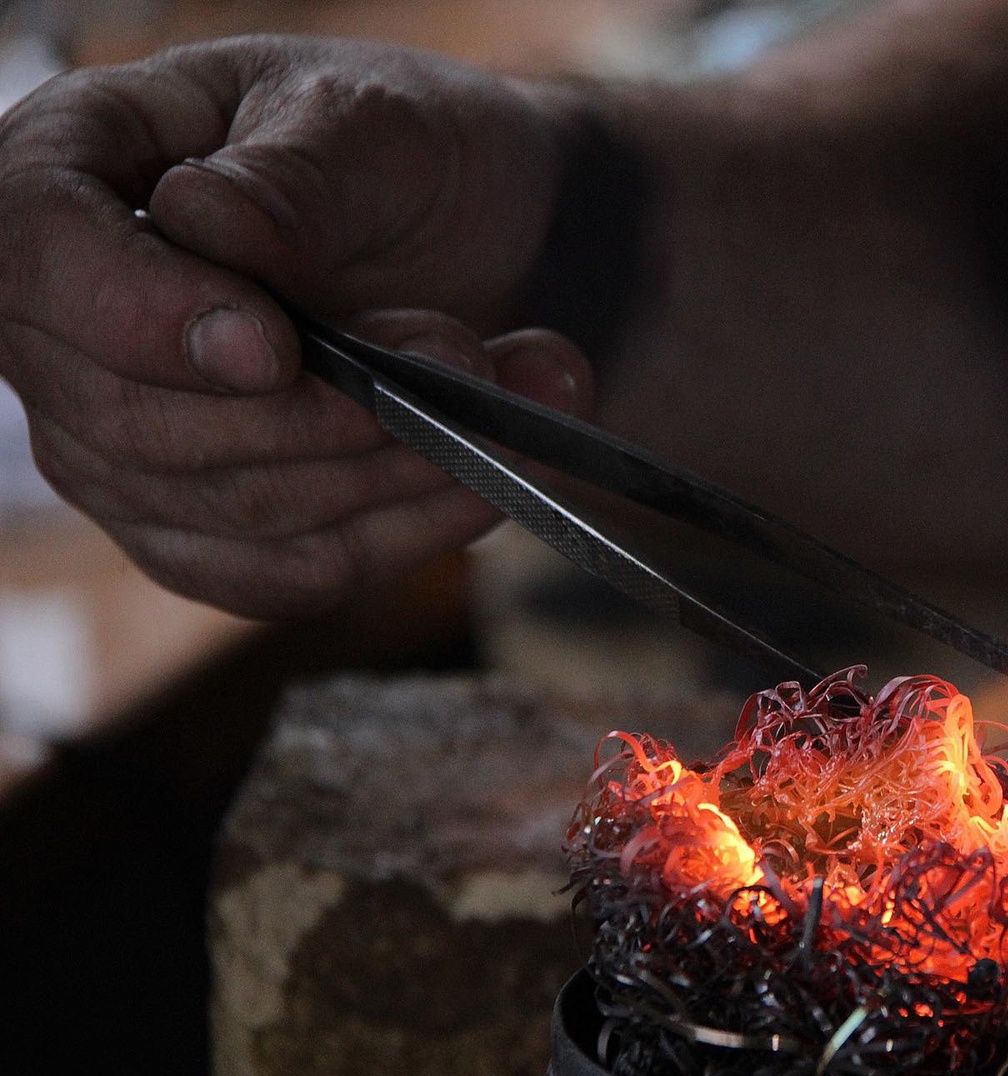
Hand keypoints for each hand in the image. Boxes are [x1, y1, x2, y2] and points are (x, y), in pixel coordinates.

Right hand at [0, 35, 589, 616]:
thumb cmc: (410, 157)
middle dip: (334, 412)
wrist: (483, 236)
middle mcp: (74, 329)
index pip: (40, 260)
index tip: (277, 350)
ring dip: (397, 473)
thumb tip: (205, 226)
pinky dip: (398, 538)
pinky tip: (476, 487)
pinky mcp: (210, 530)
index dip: (150, 320)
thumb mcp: (368, 120)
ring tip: (511, 406)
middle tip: (466, 354)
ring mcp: (131, 447)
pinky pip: (283, 573)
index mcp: (77, 174)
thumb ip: (291, 177)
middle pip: (146, 426)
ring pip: (240, 511)